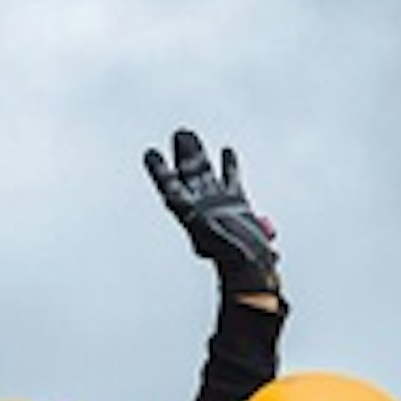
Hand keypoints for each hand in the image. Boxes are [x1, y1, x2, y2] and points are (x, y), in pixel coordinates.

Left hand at [144, 128, 277, 294]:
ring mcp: (220, 203)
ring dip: (199, 154)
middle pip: (189, 174)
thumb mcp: (208, 235)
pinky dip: (229, 165)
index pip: (170, 186)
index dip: (159, 170)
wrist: (250, 266)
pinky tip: (226, 151)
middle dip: (183, 154)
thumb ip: (193, 217)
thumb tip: (174, 200)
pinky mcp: (238, 204)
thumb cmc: (229, 257)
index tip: (150, 154)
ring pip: (207, 172)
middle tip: (179, 134)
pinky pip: (232, 179)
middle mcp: (202, 206)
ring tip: (190, 135)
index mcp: (190, 212)